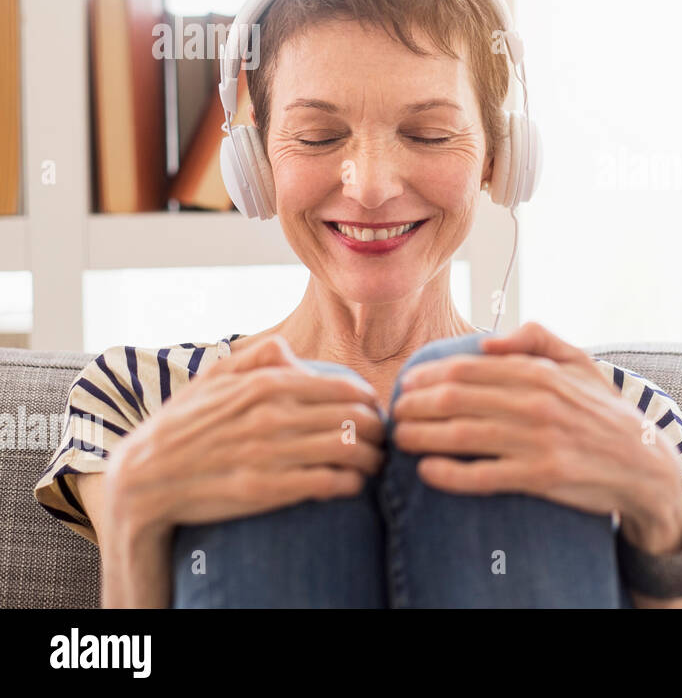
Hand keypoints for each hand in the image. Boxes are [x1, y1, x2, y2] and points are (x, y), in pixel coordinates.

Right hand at [102, 335, 386, 543]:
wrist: (141, 479)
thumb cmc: (182, 426)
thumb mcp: (212, 379)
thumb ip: (256, 358)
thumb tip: (290, 348)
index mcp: (265, 384)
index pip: (345, 388)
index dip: (370, 402)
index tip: (375, 412)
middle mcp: (271, 415)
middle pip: (355, 418)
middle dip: (379, 430)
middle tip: (383, 440)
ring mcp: (268, 453)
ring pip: (349, 450)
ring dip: (373, 458)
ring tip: (375, 463)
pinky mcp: (263, 490)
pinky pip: (328, 483)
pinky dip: (350, 483)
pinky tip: (352, 485)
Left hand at [391, 321, 681, 553]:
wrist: (643, 464)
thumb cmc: (604, 412)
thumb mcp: (581, 362)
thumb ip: (537, 339)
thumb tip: (488, 341)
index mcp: (540, 372)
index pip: (467, 368)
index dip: (427, 376)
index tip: (405, 386)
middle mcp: (536, 402)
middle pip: (455, 399)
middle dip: (414, 406)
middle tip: (394, 415)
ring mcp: (538, 440)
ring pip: (461, 435)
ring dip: (421, 437)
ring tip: (400, 440)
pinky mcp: (541, 477)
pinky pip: (482, 476)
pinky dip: (448, 474)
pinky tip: (427, 472)